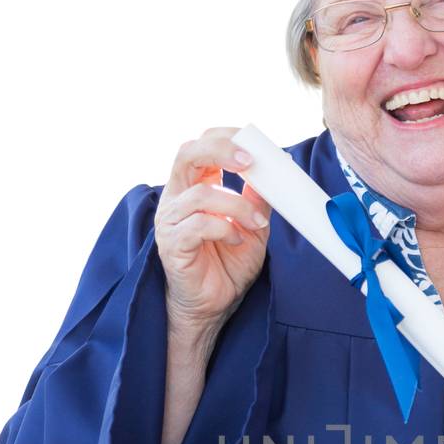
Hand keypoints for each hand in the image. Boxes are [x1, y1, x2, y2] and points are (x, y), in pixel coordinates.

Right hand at [154, 127, 272, 336]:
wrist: (215, 305)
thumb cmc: (229, 263)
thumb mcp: (253, 225)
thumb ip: (257, 198)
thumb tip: (274, 170)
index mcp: (194, 186)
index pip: (201, 146)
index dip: (225, 138)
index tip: (256, 145)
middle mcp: (177, 197)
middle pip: (187, 154)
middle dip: (220, 150)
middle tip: (250, 161)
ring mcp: (170, 220)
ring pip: (200, 195)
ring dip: (236, 206)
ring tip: (257, 223)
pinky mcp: (171, 244)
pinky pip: (197, 226)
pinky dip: (224, 229)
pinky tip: (237, 240)